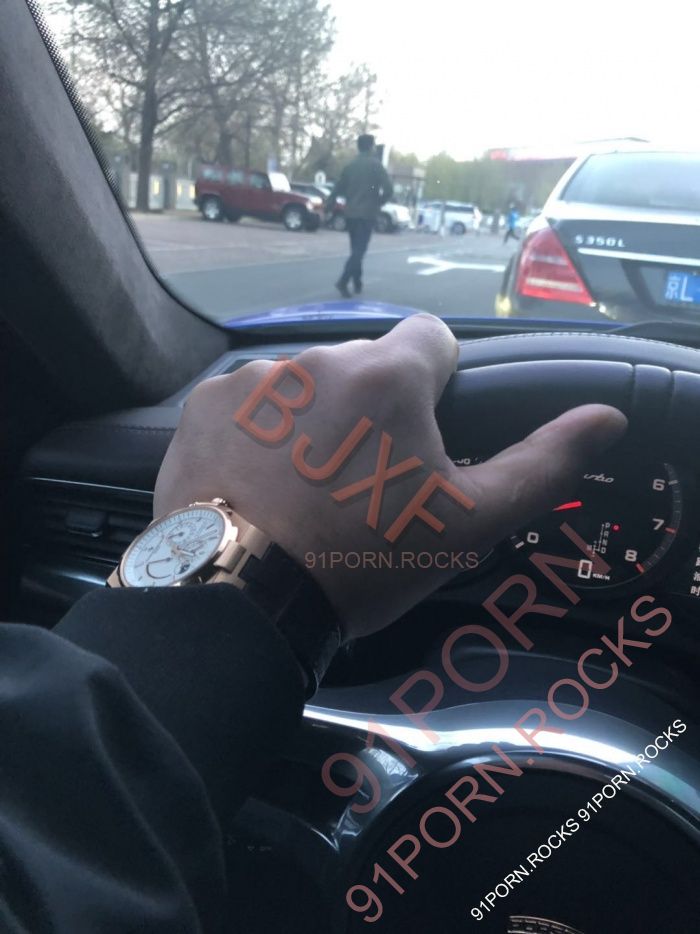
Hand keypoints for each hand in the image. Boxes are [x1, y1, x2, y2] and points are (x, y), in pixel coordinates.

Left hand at [154, 315, 626, 637]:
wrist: (242, 596)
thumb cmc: (363, 559)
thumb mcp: (469, 523)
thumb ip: (543, 463)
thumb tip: (606, 418)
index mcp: (387, 375)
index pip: (432, 338)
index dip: (438, 383)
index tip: (424, 432)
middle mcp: (317, 358)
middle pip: (365, 366)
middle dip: (373, 408)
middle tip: (364, 479)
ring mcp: (253, 378)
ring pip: (305, 385)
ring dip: (314, 419)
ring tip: (306, 487)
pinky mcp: (204, 404)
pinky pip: (249, 402)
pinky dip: (259, 431)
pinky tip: (258, 481)